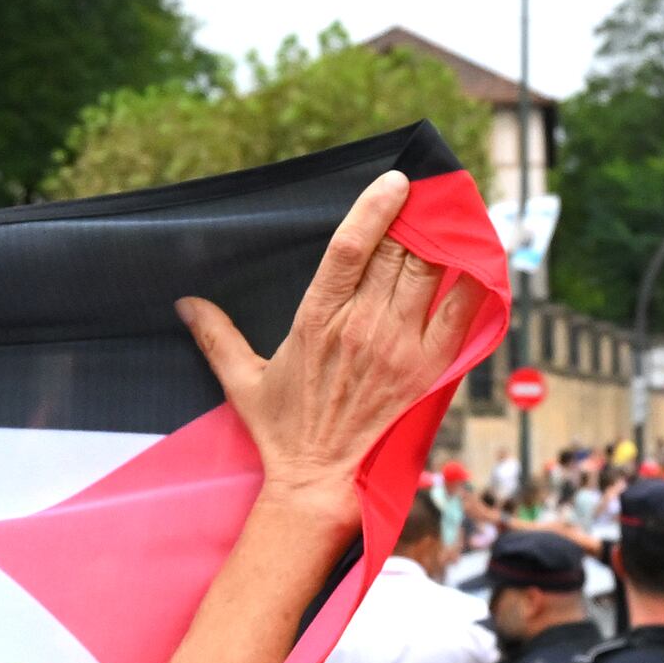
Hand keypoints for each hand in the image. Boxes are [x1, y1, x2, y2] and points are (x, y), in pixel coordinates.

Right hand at [180, 172, 482, 511]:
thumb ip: (215, 334)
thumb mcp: (241, 379)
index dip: (376, 207)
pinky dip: (473, 283)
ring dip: (443, 240)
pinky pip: (461, 315)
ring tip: (453, 214)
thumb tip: (184, 302)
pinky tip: (478, 258)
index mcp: (317, 319)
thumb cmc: (282, 430)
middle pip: (397, 252)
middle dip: (415, 219)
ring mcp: (399, 348)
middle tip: (429, 194)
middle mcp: (362, 327)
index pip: (351, 246)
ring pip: (429, 274)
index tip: (396, 181)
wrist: (320, 481)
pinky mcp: (427, 371)